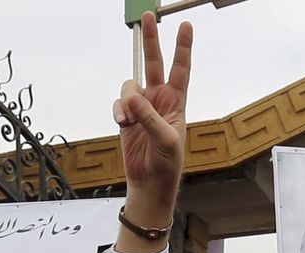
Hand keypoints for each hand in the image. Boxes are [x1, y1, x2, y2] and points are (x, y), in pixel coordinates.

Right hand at [112, 12, 192, 252]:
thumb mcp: (166, 140)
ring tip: (130, 120)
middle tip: (148, 16)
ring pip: (129, 86)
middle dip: (152, 41)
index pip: (181, 69)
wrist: (149, 182)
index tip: (186, 26)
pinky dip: (118, 112)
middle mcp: (159, 100)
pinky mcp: (126, 117)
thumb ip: (150, 117)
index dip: (183, 48)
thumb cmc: (167, 164)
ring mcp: (141, 107)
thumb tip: (133, 96)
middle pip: (155, 63)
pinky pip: (118, 103)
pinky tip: (123, 124)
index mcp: (177, 102)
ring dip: (127, 100)